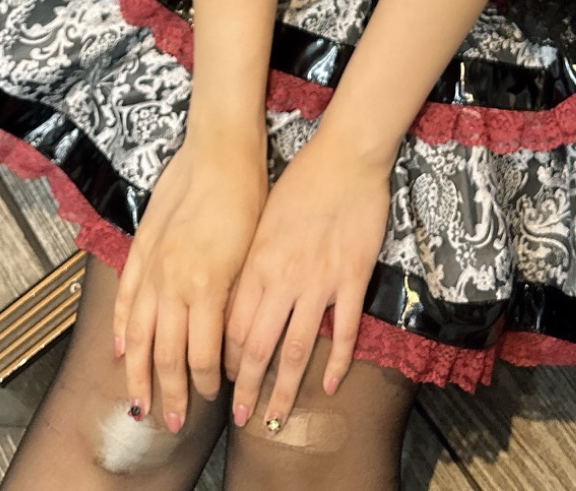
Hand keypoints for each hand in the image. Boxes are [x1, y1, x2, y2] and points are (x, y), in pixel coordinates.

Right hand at [113, 128, 267, 431]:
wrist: (220, 149)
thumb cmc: (248, 196)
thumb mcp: (253, 253)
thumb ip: (236, 300)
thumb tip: (233, 341)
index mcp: (208, 286)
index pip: (202, 355)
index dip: (205, 383)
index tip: (213, 398)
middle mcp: (175, 282)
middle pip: (167, 354)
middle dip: (170, 393)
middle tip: (170, 421)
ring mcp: (153, 266)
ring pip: (140, 335)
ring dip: (139, 373)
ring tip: (139, 401)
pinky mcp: (141, 248)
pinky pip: (126, 298)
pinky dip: (122, 328)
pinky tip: (121, 349)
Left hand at [224, 128, 391, 430]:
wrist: (345, 156)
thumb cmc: (301, 181)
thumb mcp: (262, 219)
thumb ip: (251, 262)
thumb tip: (236, 298)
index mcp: (257, 262)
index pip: (231, 324)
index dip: (224, 359)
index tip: (223, 381)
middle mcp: (283, 278)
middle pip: (258, 346)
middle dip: (246, 387)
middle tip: (242, 418)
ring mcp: (319, 281)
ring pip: (297, 348)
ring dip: (284, 389)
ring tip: (276, 418)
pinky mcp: (352, 278)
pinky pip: (343, 330)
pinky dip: (336, 362)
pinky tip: (329, 385)